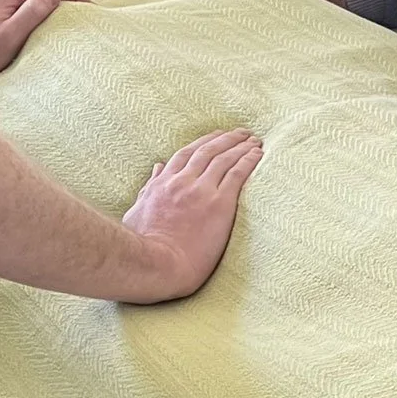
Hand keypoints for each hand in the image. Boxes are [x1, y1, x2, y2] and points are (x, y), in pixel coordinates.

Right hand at [121, 128, 263, 299]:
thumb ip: (149, 188)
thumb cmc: (145, 245)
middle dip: (226, 139)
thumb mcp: (138, 211)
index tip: (216, 137)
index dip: (203, 143)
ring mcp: (201, 192)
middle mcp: (182, 182)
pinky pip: (237, 175)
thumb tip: (156, 168)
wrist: (158, 264)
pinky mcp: (219, 204)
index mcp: (162, 184)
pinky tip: (258, 155)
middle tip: (242, 133)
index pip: (185, 154)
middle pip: (208, 151)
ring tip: (255, 140)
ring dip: (241, 146)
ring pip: (224, 159)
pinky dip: (248, 161)